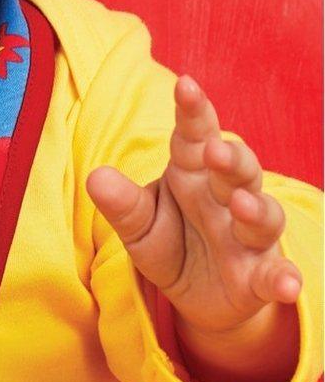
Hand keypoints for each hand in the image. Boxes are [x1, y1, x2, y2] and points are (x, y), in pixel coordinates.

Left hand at [85, 75, 302, 336]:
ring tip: (243, 205)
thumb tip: (96, 177)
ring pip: (264, 216)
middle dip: (230, 157)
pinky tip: (285, 286)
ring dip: (256, 209)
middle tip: (215, 149)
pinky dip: (284, 278)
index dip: (193, 110)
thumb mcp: (138, 225)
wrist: (196, 297)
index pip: (195, 135)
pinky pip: (277, 274)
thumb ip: (123, 203)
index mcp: (193, 173)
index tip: (185, 84)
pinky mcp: (260, 277)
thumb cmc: (169, 243)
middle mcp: (227, 198)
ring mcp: (249, 238)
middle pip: (238, 169)